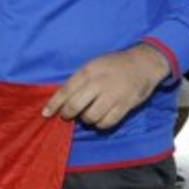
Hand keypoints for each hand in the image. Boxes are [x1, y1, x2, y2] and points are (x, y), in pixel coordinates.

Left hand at [42, 43, 170, 128]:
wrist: (143, 64)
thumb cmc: (114, 64)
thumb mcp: (93, 65)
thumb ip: (79, 80)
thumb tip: (62, 98)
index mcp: (88, 71)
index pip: (65, 91)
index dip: (54, 104)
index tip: (46, 114)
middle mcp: (98, 84)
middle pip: (75, 106)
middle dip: (68, 114)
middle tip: (68, 115)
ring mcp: (112, 96)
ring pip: (90, 117)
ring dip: (85, 120)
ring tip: (86, 115)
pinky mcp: (124, 106)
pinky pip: (107, 123)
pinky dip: (100, 125)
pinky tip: (99, 120)